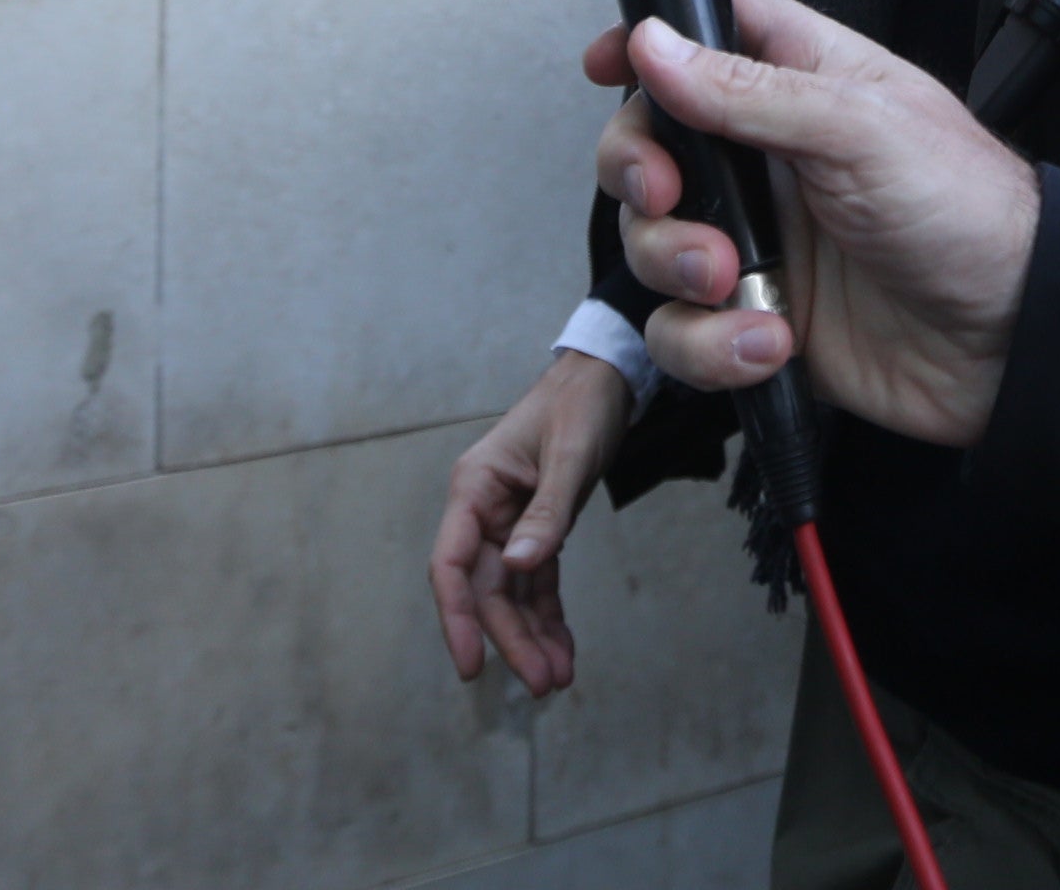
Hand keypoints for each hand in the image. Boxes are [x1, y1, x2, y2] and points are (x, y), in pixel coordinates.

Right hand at [427, 350, 631, 695]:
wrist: (608, 375)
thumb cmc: (581, 404)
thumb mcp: (569, 455)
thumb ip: (548, 513)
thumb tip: (517, 567)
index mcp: (474, 488)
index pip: (451, 564)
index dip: (457, 618)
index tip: (472, 663)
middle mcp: (483, 510)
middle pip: (484, 589)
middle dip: (510, 638)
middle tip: (541, 684)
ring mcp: (509, 522)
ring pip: (510, 593)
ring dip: (530, 636)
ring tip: (556, 679)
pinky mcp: (539, 527)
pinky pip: (537, 582)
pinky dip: (548, 616)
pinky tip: (563, 650)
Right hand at [589, 0, 1038, 446]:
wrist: (1017, 340)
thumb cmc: (970, 211)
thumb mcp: (859, 128)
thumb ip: (749, 91)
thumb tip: (655, 43)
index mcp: (806, 82)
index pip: (708, 34)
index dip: (650, 40)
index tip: (606, 63)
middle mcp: (772, 159)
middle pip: (653, 144)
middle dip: (637, 173)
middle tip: (666, 195)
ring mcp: (763, 242)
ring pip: (653, 244)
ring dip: (674, 266)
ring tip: (734, 280)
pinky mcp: (760, 319)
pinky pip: (685, 332)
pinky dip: (711, 343)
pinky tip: (770, 340)